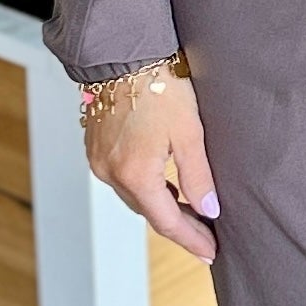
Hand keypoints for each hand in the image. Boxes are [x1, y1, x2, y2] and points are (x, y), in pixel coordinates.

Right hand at [84, 72, 221, 262]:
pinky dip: (145, 188)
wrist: (122, 53)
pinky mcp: (95, 148)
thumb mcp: (189, 133)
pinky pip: (123, 180)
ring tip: (190, 213)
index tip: (210, 252)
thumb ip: (198, 176)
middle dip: (179, 226)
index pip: (167, 221)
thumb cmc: (158, 85)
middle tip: (206, 235)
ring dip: (161, 207)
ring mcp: (99, 161)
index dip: (191, 239)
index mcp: (135, 174)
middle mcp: (111, 173)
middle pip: (149, 212)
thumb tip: (209, 210)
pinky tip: (164, 186)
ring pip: (135, 197)